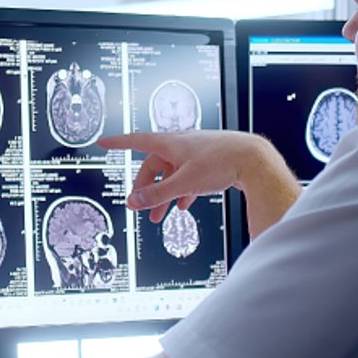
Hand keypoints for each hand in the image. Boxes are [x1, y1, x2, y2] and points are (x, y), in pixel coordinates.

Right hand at [98, 130, 273, 221]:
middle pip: (154, 165)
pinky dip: (183, 190)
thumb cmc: (221, 162)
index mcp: (171, 142)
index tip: (103, 142)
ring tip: (162, 216)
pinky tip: (185, 205)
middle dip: (147, 188)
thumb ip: (158, 195)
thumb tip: (134, 202)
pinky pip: (188, 176)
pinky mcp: (209, 160)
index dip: (118, 143)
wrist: (254, 158)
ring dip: (165, 194)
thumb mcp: (184, 182)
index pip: (136, 141)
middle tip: (141, 207)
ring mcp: (195, 151)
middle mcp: (181, 143)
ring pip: (173, 173)